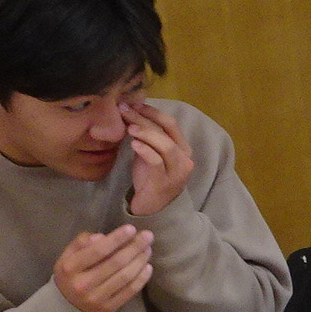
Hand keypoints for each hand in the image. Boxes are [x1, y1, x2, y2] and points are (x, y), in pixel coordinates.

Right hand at [55, 225, 154, 311]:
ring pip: (125, 277)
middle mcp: (83, 284)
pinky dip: (141, 278)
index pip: (98, 250)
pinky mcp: (108, 309)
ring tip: (148, 249)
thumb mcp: (68, 254)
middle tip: (148, 236)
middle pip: (115, 263)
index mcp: (70, 267)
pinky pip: (129, 291)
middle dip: (135, 247)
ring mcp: (96, 298)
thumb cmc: (70, 274)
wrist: (66, 306)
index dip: (117, 238)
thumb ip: (82, 242)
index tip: (131, 229)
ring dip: (140, 261)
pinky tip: (147, 267)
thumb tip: (102, 237)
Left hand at [123, 101, 193, 217]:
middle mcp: (184, 158)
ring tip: (129, 127)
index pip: (170, 123)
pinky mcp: (165, 182)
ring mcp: (177, 171)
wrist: (151, 207)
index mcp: (182, 148)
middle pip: (167, 131)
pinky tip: (133, 144)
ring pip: (166, 145)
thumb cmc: (150, 178)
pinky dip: (145, 150)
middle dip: (145, 118)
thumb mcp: (150, 153)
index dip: (152, 111)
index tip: (134, 104)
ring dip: (146, 133)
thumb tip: (131, 112)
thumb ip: (147, 137)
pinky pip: (157, 162)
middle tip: (125, 110)